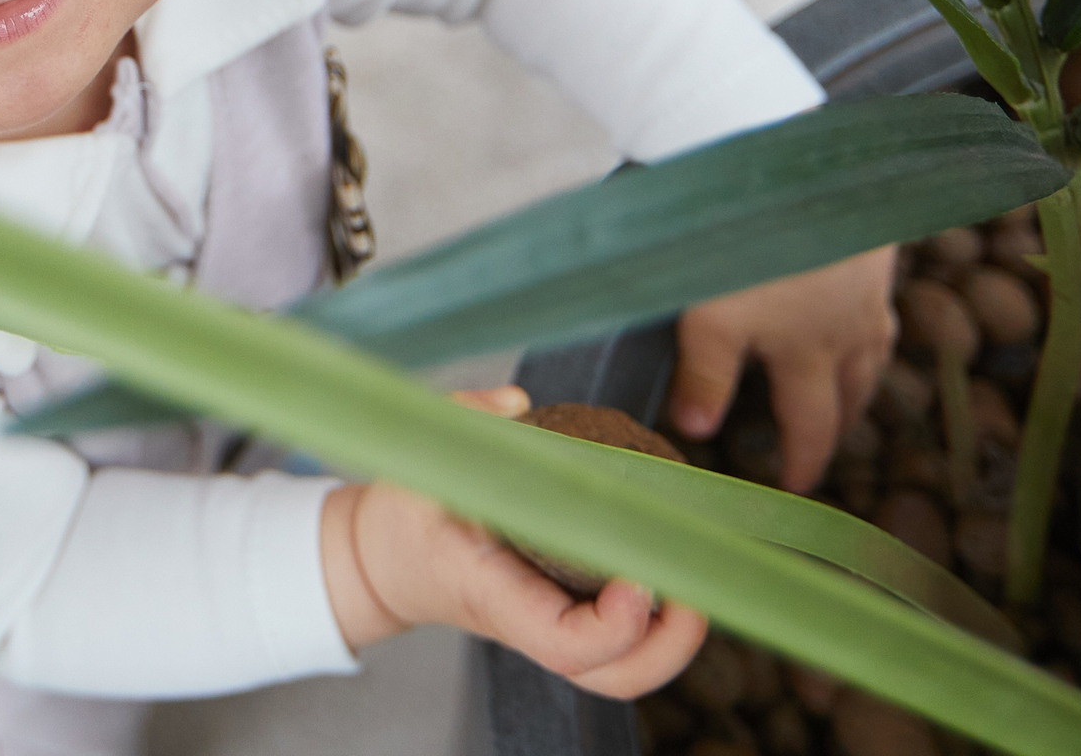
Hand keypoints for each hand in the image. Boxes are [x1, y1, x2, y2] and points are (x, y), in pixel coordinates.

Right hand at [318, 386, 705, 698]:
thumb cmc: (404, 515)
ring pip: (623, 669)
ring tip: (695, 578)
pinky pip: (621, 642)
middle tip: (695, 587)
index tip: (639, 579)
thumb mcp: (419, 458)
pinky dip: (659, 618)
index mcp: (491, 591)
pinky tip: (673, 566)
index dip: (615, 626)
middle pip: (611, 676)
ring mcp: (550, 625)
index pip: (563, 642)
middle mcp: (528, 623)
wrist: (384, 561)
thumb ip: (462, 420)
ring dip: (672, 637)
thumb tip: (516, 404)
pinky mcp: (564, 615)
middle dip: (668, 645)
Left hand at [670, 245, 897, 491]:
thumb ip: (706, 375)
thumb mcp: (711, 315)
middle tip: (822, 448)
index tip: (794, 491)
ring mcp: (868, 287)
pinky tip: (851, 308)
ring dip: (860, 379)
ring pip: (874, 350)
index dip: (803, 462)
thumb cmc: (746, 243)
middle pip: (852, 393)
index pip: (812, 426)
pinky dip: (867, 325)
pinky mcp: (871, 247)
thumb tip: (696, 433)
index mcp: (811, 353)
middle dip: (837, 427)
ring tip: (845, 388)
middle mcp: (850, 328)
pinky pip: (878, 304)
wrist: (796, 163)